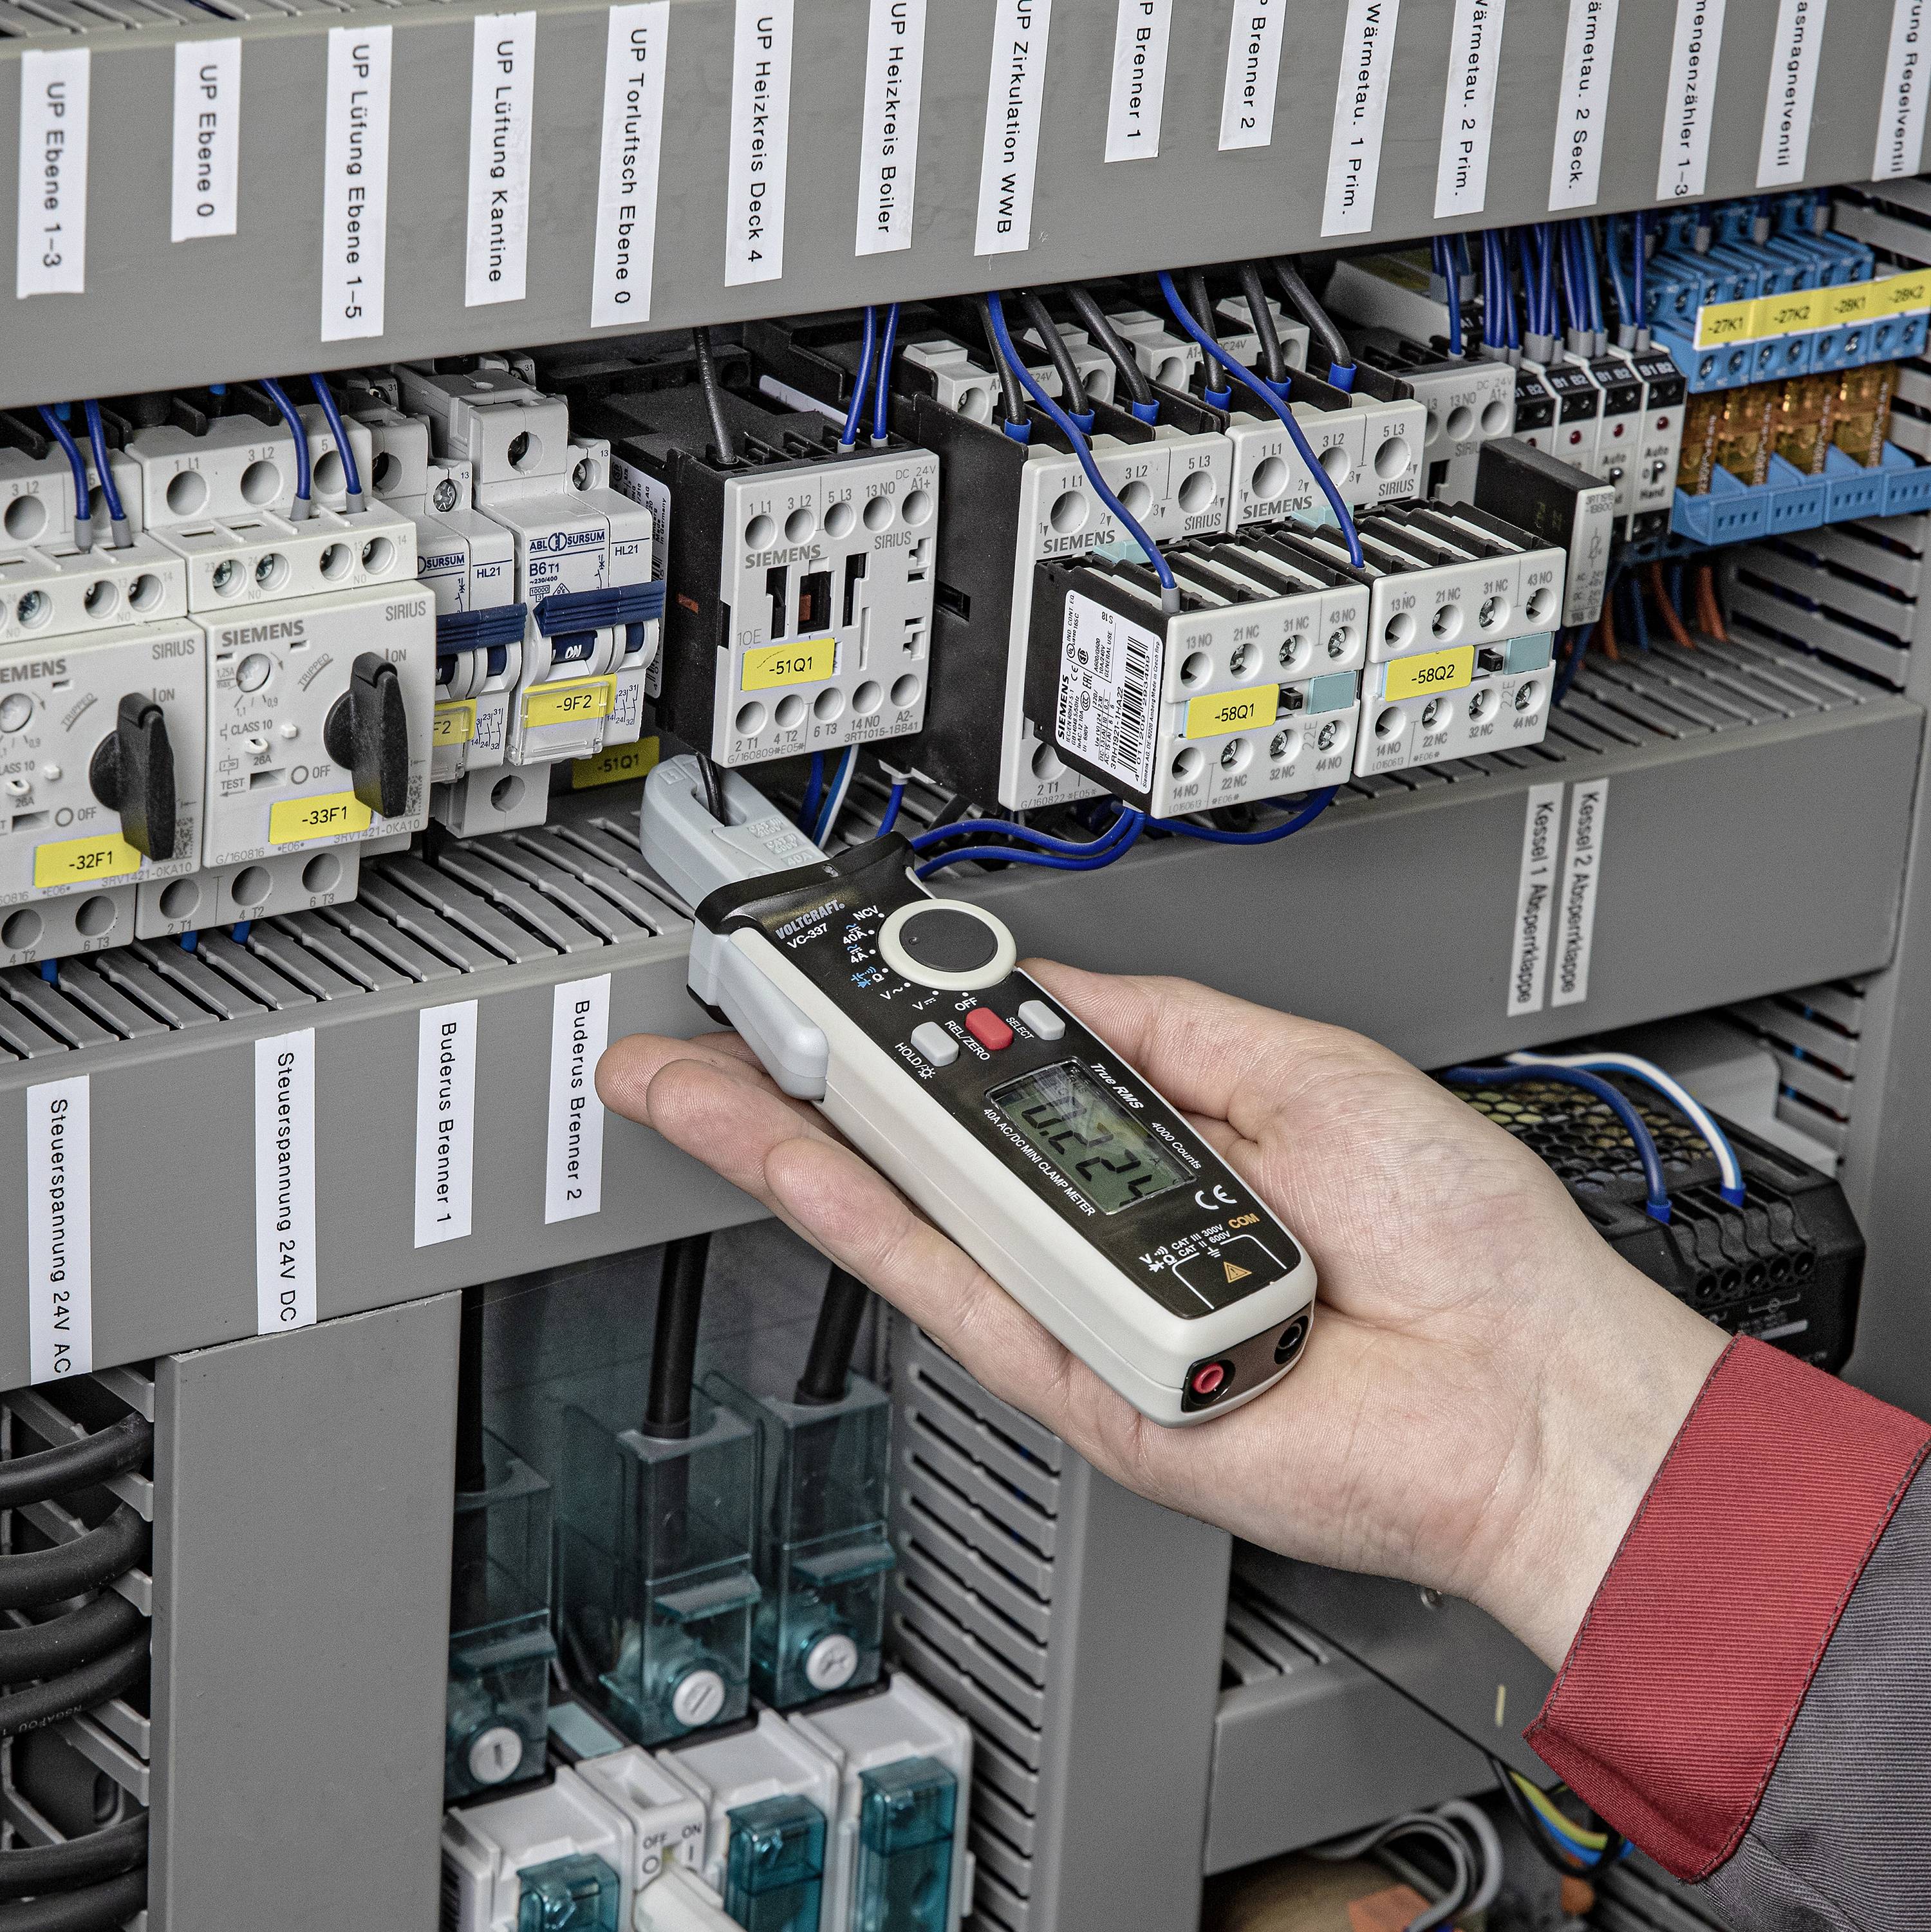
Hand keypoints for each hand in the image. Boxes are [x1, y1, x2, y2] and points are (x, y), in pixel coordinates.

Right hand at [597, 963, 1725, 1665]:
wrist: (1522, 1390)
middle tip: (713, 1021)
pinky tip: (792, 1158)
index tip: (833, 971)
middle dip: (808, 1080)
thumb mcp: (1302, 1071)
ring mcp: (1081, 1309)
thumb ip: (1164, 1028)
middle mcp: (1104, 1229)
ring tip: (695, 1078)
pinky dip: (866, 1219)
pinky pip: (953, 1289)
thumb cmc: (1456, 1239)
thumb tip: (1059, 976)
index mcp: (1158, 1140)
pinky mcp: (1078, 1383)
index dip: (906, 1016)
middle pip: (924, 1147)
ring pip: (906, 1216)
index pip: (997, 1067)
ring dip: (792, 1143)